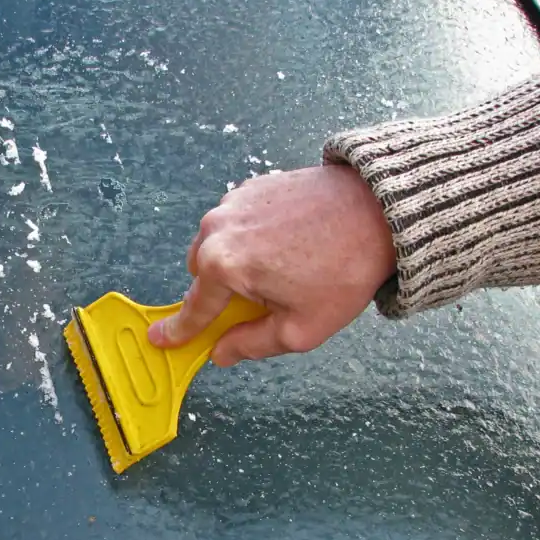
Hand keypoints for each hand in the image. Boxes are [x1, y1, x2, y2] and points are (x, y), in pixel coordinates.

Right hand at [147, 165, 396, 366]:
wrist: (380, 210)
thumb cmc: (343, 269)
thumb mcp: (300, 328)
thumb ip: (251, 345)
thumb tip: (222, 352)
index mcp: (224, 266)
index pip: (194, 309)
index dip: (177, 331)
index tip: (158, 339)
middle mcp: (217, 230)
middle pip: (202, 276)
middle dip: (223, 293)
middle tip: (265, 301)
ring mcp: (232, 203)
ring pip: (216, 247)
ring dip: (236, 263)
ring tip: (284, 267)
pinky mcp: (251, 187)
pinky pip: (236, 224)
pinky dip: (251, 239)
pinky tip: (288, 244)